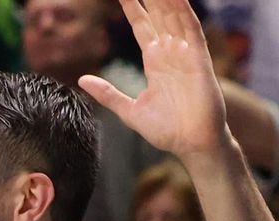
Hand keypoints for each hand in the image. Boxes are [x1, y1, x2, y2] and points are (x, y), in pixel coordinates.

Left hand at [79, 0, 229, 160]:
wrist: (190, 145)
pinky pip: (191, 29)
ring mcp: (185, 54)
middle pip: (158, 16)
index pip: (142, 27)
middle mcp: (171, 53)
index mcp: (155, 62)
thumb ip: (107, 93)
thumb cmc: (166, 130)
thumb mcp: (129, 110)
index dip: (133, 8)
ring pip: (174, 17)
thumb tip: (82, 79)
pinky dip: (184, 12)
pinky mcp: (199, 60)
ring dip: (165, 0)